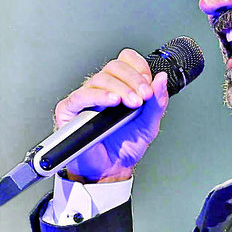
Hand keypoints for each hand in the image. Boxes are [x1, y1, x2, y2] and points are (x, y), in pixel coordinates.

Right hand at [53, 48, 170, 182]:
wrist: (111, 170)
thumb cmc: (124, 147)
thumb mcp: (149, 124)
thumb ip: (157, 102)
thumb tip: (162, 79)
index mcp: (120, 86)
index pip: (126, 60)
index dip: (138, 67)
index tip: (149, 83)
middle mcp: (102, 88)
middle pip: (114, 66)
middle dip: (133, 79)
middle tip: (144, 96)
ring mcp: (85, 97)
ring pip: (100, 79)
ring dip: (120, 89)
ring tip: (132, 104)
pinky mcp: (69, 110)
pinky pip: (81, 96)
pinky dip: (99, 96)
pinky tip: (112, 102)